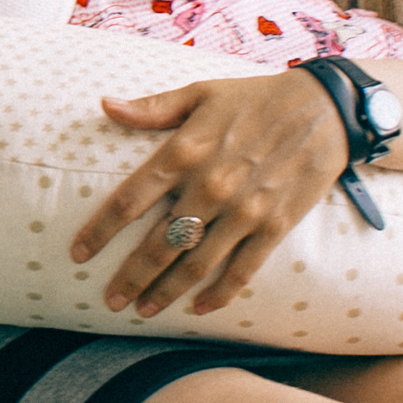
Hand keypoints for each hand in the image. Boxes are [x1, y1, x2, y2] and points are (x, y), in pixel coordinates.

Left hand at [71, 70, 349, 317]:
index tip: (78, 254)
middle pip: (158, 243)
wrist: (325, 109)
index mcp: (184, 152)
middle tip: (109, 300)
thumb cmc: (254, 98)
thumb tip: (104, 105)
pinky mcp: (276, 226)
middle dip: (130, 276)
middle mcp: (210, 186)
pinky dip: (220, 293)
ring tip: (144, 309)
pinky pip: (243, 269)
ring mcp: (244, 211)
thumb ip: (151, 108)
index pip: (128, 201)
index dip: (99, 231)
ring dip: (167, 291)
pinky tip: (200, 308)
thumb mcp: (199, 93)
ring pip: (196, 264)